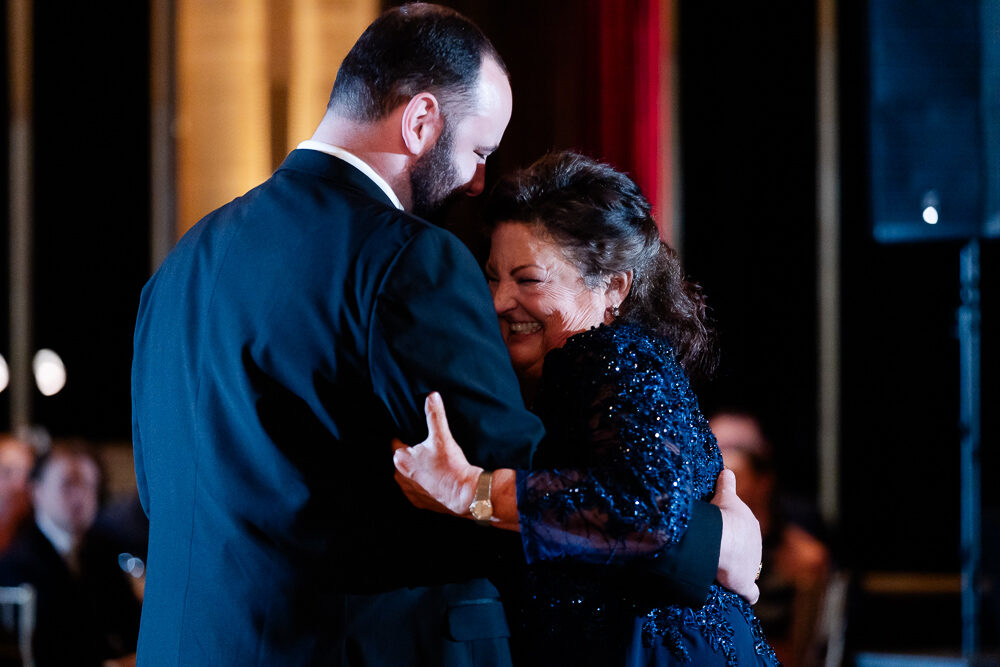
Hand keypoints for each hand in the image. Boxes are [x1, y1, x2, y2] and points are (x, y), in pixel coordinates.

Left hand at [392, 392, 482, 515]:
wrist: (464, 493)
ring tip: (433, 465)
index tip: (415, 436)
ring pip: (409, 475)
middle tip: (429, 450)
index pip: (396, 442)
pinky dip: (424, 485)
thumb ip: (434, 414)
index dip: (406, 438)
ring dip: (418, 470)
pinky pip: (417, 490)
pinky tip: (436, 480)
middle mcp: (400, 476)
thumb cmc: (450, 465)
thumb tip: (431, 396)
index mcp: (401, 458)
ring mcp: (409, 491)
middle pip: (403, 459)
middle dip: (413, 454)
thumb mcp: (442, 436)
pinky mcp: (419, 502)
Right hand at [711, 468, 761, 604]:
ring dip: (737, 573)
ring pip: (746, 570)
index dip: (732, 533)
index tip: (720, 535)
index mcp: (751, 526)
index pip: (743, 531)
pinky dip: (746, 595)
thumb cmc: (722, 517)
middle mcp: (756, 547)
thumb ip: (727, 485)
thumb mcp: (725, 497)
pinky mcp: (745, 585)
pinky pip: (750, 594)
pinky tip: (741, 596)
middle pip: (746, 551)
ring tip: (720, 573)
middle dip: (736, 553)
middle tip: (716, 553)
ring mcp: (753, 567)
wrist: (721, 539)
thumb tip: (726, 470)